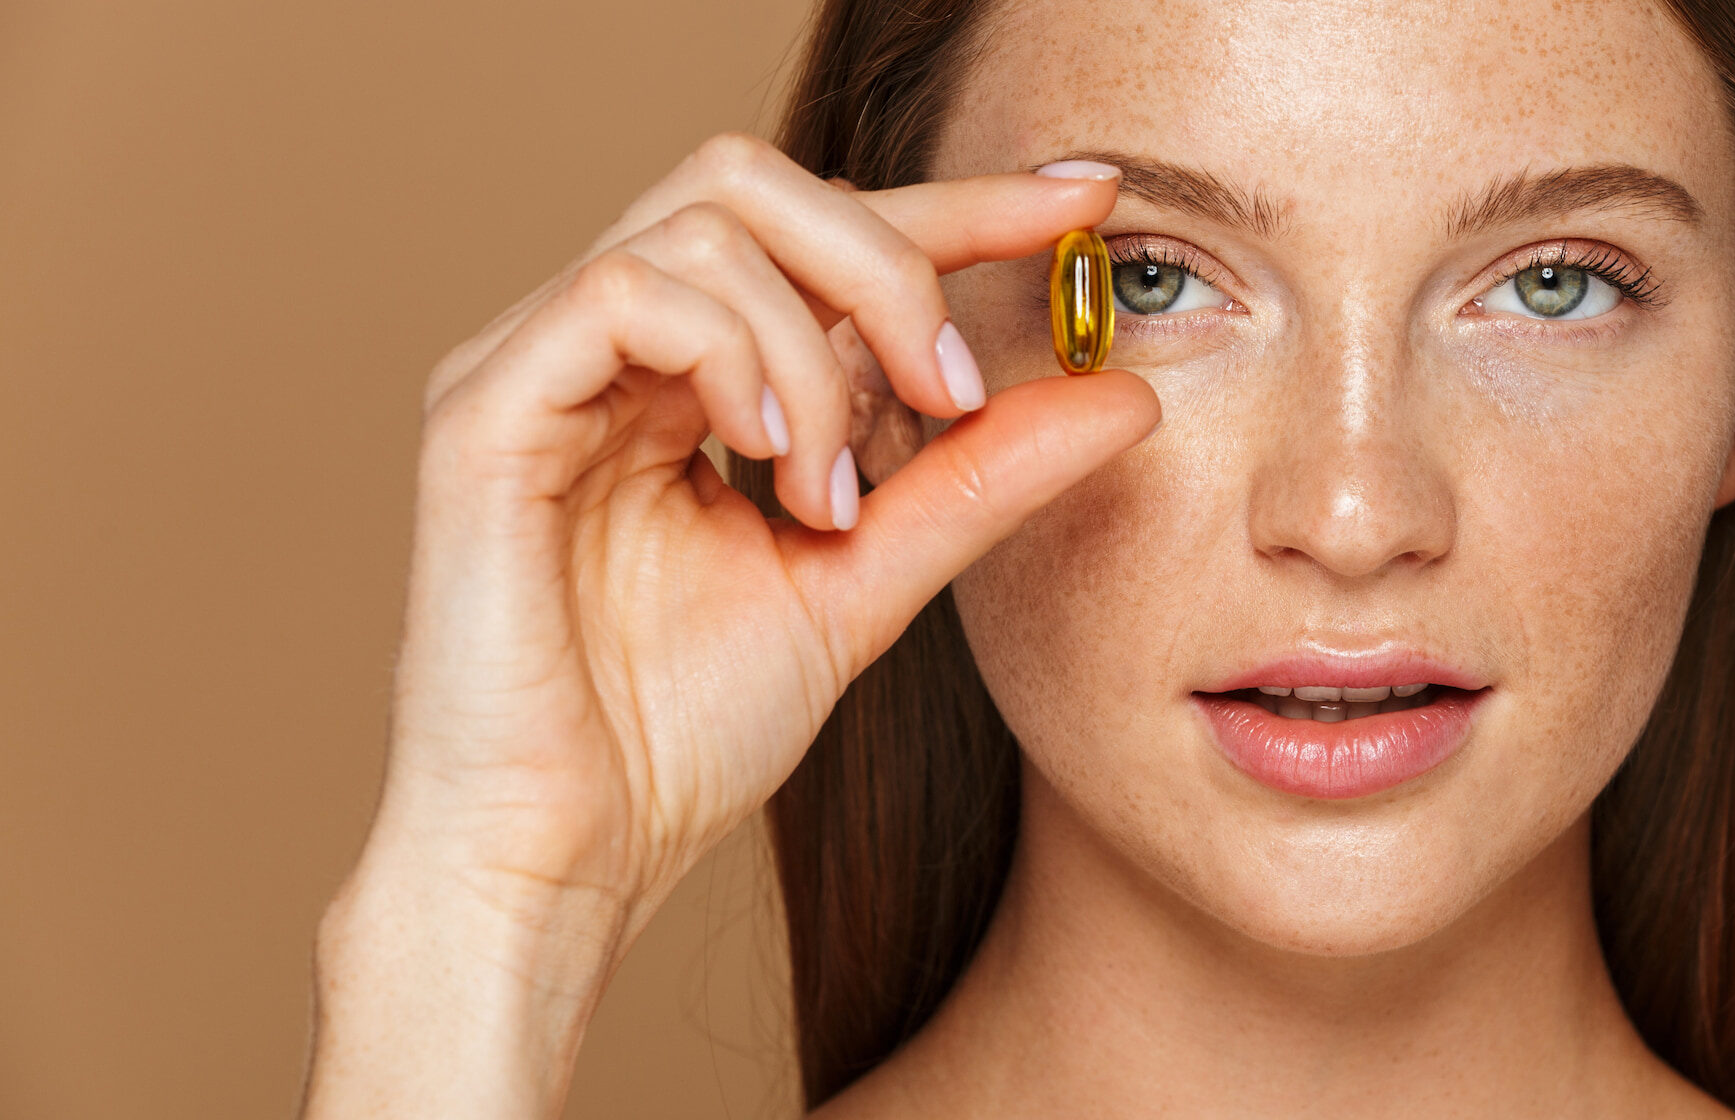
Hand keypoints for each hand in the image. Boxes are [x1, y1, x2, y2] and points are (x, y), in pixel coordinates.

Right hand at [305, 134, 1151, 1118]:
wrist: (567, 857)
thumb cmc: (677, 736)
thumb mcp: (867, 579)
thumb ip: (978, 479)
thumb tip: (1125, 393)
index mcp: (680, 374)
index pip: (820, 234)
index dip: (956, 202)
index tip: (1084, 201)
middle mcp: (601, 347)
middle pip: (756, 182)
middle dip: (891, 259)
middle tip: (953, 389)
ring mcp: (533, 366)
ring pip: (703, 223)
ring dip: (815, 345)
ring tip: (832, 490)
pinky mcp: (481, 410)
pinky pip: (622, 292)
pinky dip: (730, 354)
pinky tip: (768, 459)